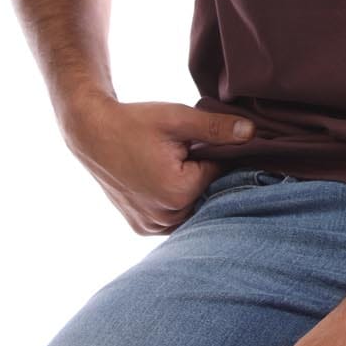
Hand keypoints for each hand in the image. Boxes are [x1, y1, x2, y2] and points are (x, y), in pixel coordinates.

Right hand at [62, 99, 253, 234]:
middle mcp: (165, 217)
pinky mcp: (141, 227)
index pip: (218, 174)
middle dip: (203, 174)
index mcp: (178, 192)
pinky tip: (162, 180)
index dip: (214, 153)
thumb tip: (253, 134)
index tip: (197, 140)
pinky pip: (172, 218)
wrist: (92, 132)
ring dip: (190, 191)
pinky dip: (174, 202)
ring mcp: (151, 226)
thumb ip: (217, 129)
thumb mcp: (178, 118)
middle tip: (182, 152)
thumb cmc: (135, 122)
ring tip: (169, 165)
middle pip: (206, 195)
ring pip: (191, 209)